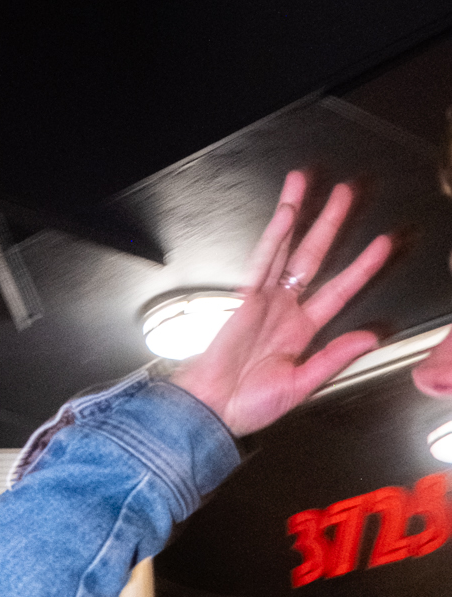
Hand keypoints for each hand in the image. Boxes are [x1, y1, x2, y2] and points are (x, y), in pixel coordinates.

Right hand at [170, 172, 390, 436]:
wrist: (213, 412)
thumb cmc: (248, 405)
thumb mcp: (302, 384)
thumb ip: (335, 357)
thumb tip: (371, 336)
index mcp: (301, 329)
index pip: (340, 289)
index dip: (362, 266)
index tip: (383, 243)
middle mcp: (284, 308)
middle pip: (313, 256)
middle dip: (330, 223)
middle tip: (345, 192)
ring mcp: (264, 300)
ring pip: (285, 249)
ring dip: (297, 215)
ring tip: (306, 184)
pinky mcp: (244, 300)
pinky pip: (262, 263)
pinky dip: (274, 237)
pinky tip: (286, 215)